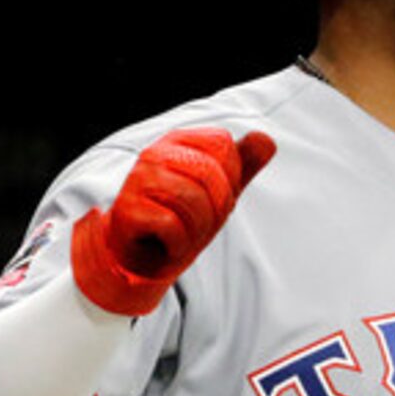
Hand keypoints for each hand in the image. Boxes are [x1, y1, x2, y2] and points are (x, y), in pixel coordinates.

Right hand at [70, 127, 275, 315]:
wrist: (139, 256)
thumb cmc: (180, 218)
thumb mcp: (219, 191)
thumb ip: (243, 165)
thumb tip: (266, 139)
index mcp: (179, 141)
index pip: (223, 146)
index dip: (229, 178)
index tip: (213, 198)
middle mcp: (155, 153)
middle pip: (211, 174)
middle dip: (216, 208)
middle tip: (199, 223)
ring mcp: (138, 179)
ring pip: (193, 200)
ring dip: (198, 228)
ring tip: (184, 233)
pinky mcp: (128, 209)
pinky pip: (172, 226)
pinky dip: (178, 243)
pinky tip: (168, 243)